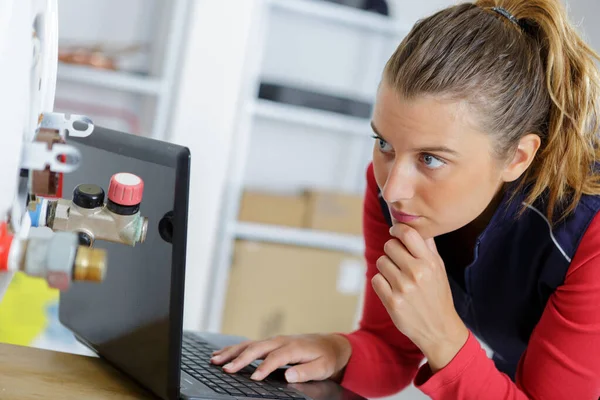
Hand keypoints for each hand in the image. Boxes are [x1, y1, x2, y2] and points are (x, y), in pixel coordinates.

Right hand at [210, 334, 351, 382]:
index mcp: (294, 347)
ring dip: (232, 352)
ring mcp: (274, 341)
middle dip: (240, 358)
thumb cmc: (326, 357)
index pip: (276, 358)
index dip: (264, 368)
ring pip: (249, 345)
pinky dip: (234, 349)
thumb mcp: (323, 367)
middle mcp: (281, 341)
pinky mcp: (269, 344)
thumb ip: (306, 372)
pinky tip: (221, 353)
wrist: (329, 344)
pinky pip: (249, 345)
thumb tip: (289, 375)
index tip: (254, 379)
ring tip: (215, 360)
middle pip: (257, 348)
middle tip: (225, 369)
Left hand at [372, 223, 468, 371]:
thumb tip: (412, 224)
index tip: (395, 233)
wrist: (439, 329)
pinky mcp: (392, 301)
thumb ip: (427, 247)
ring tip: (397, 278)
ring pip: (381, 262)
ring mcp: (403, 288)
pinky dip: (381, 282)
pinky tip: (392, 289)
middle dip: (392, 251)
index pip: (408, 233)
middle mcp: (416, 273)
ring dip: (386, 268)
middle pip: (389, 246)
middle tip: (399, 261)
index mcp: (429, 262)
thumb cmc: (437, 295)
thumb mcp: (439, 269)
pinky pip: (376, 279)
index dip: (397, 229)